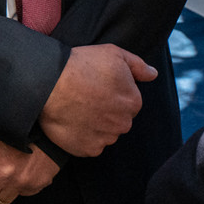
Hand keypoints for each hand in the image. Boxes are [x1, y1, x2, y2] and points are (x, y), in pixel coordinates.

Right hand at [39, 44, 156, 156]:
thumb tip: (153, 75)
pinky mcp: (88, 149)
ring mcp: (106, 138)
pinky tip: (72, 122)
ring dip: (95, 125)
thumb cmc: (82, 65)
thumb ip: (138, 66)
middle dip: (106, 111)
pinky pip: (90, 145)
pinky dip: (82, 137)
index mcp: (133, 101)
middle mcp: (123, 124)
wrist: (50, 84)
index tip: (97, 86)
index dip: (113, 93)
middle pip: (118, 119)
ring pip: (105, 133)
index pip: (129, 101)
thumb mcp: (114, 54)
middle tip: (86, 97)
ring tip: (76, 109)